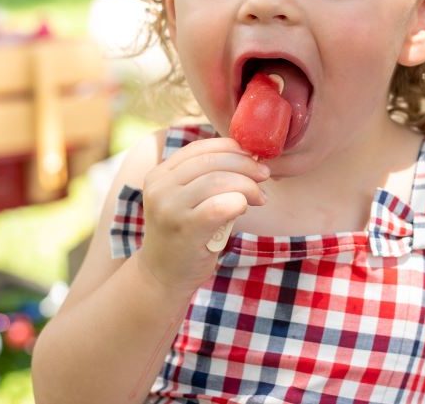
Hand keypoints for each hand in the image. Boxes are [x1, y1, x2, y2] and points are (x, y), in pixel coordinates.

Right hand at [136, 137, 268, 293]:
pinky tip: (245, 209)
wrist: (162, 277)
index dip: (232, 148)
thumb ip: (207, 177)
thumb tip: (249, 156)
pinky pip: (220, 205)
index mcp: (160, 174)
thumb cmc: (185, 235)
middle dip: (246, 165)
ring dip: (248, 186)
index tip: (253, 156)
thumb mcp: (187, 199)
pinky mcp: (185, 229)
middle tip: (264, 175)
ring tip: (259, 197)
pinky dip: (240, 202)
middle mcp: (160, 187)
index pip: (200, 148)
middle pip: (212, 161)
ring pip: (219, 180)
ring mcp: (169, 208)